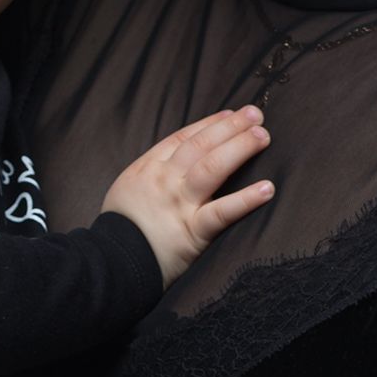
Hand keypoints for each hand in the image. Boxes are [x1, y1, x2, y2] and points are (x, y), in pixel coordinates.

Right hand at [101, 106, 273, 287]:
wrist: (109, 263)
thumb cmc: (120, 229)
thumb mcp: (127, 189)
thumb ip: (151, 174)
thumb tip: (178, 164)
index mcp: (148, 168)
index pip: (184, 138)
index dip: (210, 123)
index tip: (231, 114)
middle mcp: (165, 181)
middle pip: (201, 145)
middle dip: (230, 127)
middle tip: (255, 116)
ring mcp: (179, 204)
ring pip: (212, 167)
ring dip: (239, 148)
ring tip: (262, 136)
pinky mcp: (192, 232)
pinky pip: (222, 212)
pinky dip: (246, 199)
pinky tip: (267, 188)